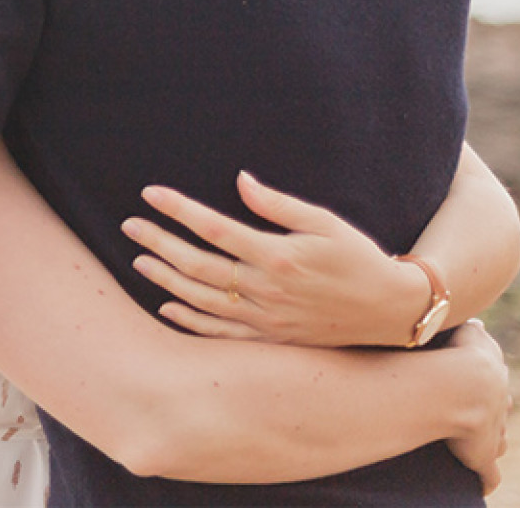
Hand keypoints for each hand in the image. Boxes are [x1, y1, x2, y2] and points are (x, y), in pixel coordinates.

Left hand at [121, 171, 428, 346]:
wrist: (390, 311)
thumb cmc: (359, 257)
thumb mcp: (324, 222)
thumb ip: (277, 203)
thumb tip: (239, 179)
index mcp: (277, 256)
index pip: (213, 228)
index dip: (178, 209)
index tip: (150, 194)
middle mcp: (266, 290)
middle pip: (197, 265)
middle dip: (159, 243)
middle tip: (129, 225)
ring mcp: (266, 319)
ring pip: (202, 300)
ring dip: (166, 280)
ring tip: (139, 260)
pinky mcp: (270, 339)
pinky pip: (220, 334)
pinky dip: (191, 321)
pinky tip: (167, 308)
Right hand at [441, 319, 510, 495]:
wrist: (465, 385)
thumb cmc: (458, 354)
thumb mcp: (467, 334)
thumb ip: (472, 329)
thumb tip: (480, 322)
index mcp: (494, 378)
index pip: (496, 381)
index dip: (490, 385)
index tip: (483, 388)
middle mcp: (498, 405)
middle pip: (501, 410)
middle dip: (495, 412)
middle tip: (482, 415)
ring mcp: (492, 433)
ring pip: (498, 439)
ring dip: (492, 442)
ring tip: (478, 445)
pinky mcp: (484, 457)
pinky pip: (488, 474)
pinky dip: (486, 479)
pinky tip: (483, 485)